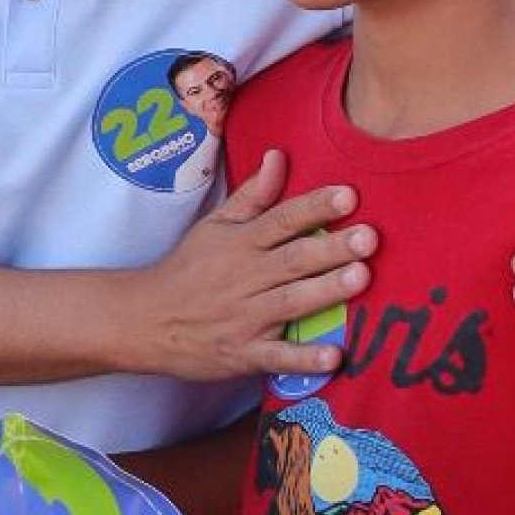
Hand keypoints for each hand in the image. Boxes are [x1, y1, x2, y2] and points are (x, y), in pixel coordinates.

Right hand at [136, 151, 372, 381]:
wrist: (144, 320)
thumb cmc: (187, 269)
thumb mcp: (214, 226)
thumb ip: (252, 195)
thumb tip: (279, 156)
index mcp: (240, 243)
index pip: (282, 219)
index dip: (315, 207)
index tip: (349, 196)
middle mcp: (245, 277)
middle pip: (293, 259)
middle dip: (332, 248)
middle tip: (369, 237)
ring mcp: (244, 317)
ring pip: (290, 301)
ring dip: (325, 291)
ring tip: (361, 278)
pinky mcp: (242, 354)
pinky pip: (276, 357)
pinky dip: (303, 358)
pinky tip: (334, 356)